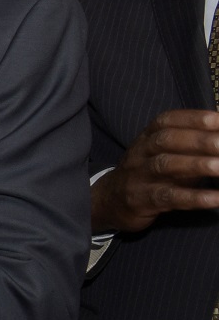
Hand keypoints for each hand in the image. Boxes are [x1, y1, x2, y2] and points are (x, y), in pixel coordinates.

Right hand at [92, 109, 218, 234]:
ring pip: (165, 165)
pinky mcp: (142, 201)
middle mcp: (140, 153)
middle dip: (200, 140)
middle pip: (167, 140)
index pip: (167, 121)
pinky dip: (194, 198)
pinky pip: (168, 197)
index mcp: (147, 137)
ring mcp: (139, 176)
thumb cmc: (148, 174)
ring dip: (197, 165)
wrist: (110, 201)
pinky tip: (216, 199)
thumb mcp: (164, 154)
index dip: (193, 119)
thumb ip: (192, 146)